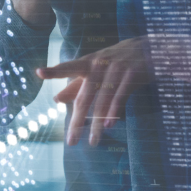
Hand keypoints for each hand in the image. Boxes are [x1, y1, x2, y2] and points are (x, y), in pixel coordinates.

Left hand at [37, 37, 151, 145]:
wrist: (151, 49)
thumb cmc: (120, 59)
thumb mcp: (97, 68)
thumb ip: (77, 84)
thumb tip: (56, 99)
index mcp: (89, 62)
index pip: (69, 67)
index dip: (55, 70)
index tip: (39, 72)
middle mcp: (101, 64)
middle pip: (85, 96)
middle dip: (77, 121)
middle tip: (71, 141)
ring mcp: (117, 69)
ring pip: (103, 101)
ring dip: (97, 124)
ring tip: (93, 142)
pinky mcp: (132, 74)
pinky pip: (121, 96)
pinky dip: (115, 111)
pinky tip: (109, 125)